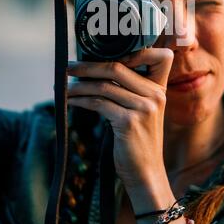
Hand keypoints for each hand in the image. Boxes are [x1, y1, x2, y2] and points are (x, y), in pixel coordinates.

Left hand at [67, 48, 173, 190]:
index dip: (133, 50)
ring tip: (64, 86)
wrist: (146, 173)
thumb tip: (98, 70)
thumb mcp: (143, 112)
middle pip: (117, 67)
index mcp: (160, 89)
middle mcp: (155, 95)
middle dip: (88, 65)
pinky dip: (80, 100)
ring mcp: (143, 108)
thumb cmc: (139, 141)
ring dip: (79, 85)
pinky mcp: (129, 122)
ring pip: (104, 86)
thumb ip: (131, 91)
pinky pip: (98, 103)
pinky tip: (70, 101)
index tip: (104, 54)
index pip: (159, 56)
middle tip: (68, 67)